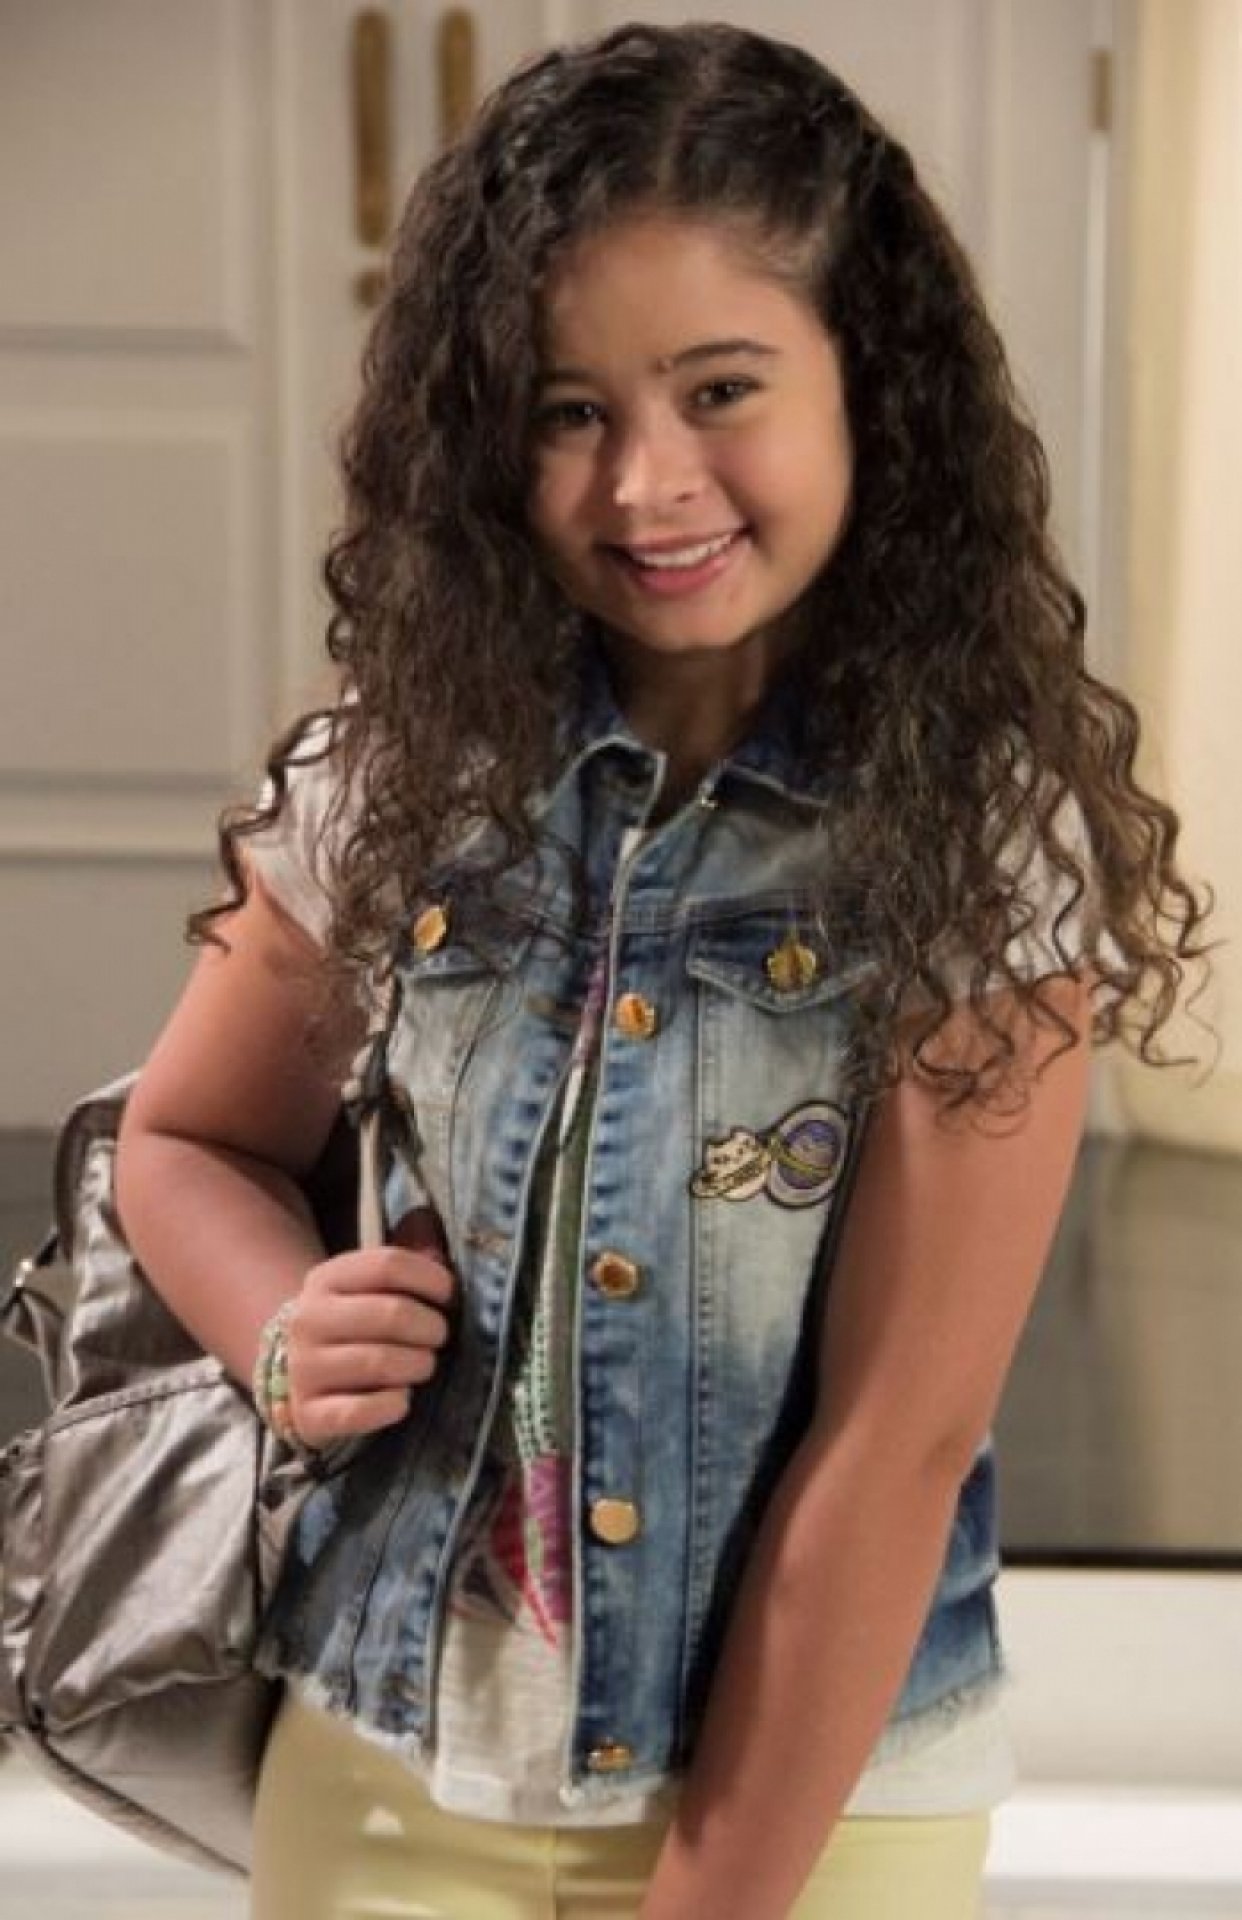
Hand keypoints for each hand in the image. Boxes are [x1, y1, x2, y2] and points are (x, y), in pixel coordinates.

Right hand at [283, 1208, 454, 1449]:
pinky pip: (360, 1412)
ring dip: (419, 1366)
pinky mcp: (308, 1414)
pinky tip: (401, 1399)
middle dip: (432, 1328)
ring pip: (381, 1363)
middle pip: (391, 1314)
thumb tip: (432, 1228)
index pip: (389, 1265)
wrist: (298, 1369)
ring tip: (423, 1365)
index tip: (450, 1294)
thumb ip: (408, 1253)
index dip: (431, 1278)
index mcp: (326, 1278)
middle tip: (440, 1336)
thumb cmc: (356, 1320)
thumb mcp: (373, 1284)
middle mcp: (308, 1319)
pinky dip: (392, 1406)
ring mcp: (303, 1368)